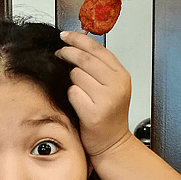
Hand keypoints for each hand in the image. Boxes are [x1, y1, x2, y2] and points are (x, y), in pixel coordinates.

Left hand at [56, 31, 131, 157]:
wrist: (113, 143)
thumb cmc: (109, 115)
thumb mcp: (112, 87)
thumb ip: (100, 68)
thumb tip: (76, 46)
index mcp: (122, 75)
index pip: (98, 48)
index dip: (79, 39)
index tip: (65, 36)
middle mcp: (117, 85)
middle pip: (85, 59)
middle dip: (68, 53)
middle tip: (59, 54)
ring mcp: (106, 99)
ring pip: (76, 75)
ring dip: (70, 80)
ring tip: (77, 90)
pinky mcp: (93, 112)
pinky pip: (72, 92)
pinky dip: (70, 96)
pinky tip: (77, 103)